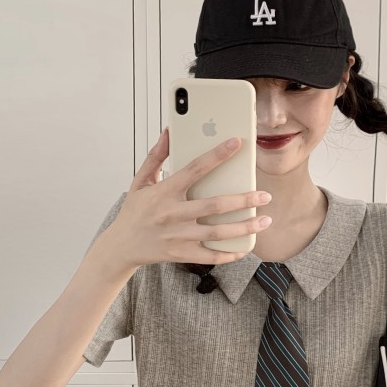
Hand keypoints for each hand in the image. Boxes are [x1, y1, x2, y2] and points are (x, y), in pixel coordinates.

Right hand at [107, 127, 271, 268]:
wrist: (121, 246)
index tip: (237, 143)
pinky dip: (230, 254)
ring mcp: (179, 236)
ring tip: (265, 220)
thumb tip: (169, 130)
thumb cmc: (135, 211)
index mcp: (165, 191)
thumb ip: (157, 156)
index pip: (195, 168)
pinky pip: (211, 255)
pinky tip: (246, 247)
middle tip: (265, 195)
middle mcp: (173, 214)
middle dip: (244, 199)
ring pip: (218, 232)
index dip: (217, 154)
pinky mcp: (181, 254)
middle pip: (215, 205)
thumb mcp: (141, 181)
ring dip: (245, 227)